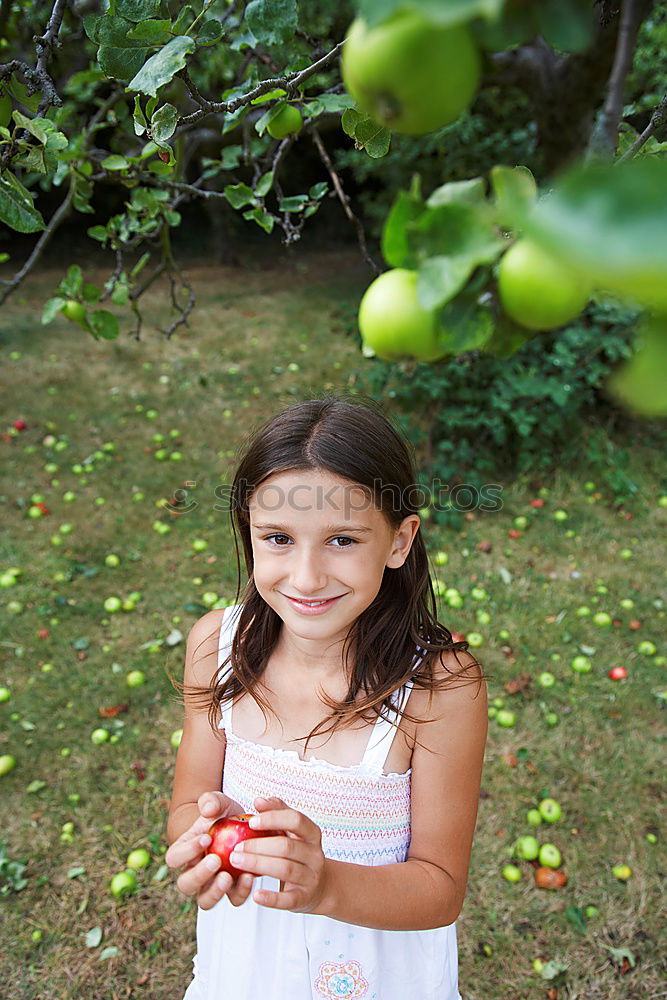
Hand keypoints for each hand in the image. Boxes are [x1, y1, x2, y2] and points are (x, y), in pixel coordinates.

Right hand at [165, 791, 255, 909]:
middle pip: (186, 884)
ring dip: (215, 892)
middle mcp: (194, 872)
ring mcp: (212, 884)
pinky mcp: (233, 890)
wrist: (240, 825)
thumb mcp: (218, 802)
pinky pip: (233, 899)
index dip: (187, 851)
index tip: (206, 838)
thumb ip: (211, 800)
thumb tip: (208, 809)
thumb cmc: (222, 814)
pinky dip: (241, 891)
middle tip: (215, 860)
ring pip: (206, 901)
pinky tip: (250, 876)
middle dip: (199, 875)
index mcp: (184, 851)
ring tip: (228, 877)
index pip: (174, 857)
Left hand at [228, 796, 328, 913]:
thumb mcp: (292, 830)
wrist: (318, 886)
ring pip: (286, 869)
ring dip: (258, 865)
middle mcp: (315, 854)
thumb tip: (259, 800)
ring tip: (236, 862)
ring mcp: (311, 877)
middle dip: (258, 845)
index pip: (296, 820)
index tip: (251, 821)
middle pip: (287, 846)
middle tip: (235, 847)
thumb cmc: (297, 852)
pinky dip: (271, 898)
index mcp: (312, 833)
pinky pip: (287, 899)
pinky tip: (256, 895)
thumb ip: (277, 812)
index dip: (273, 818)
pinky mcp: (303, 898)